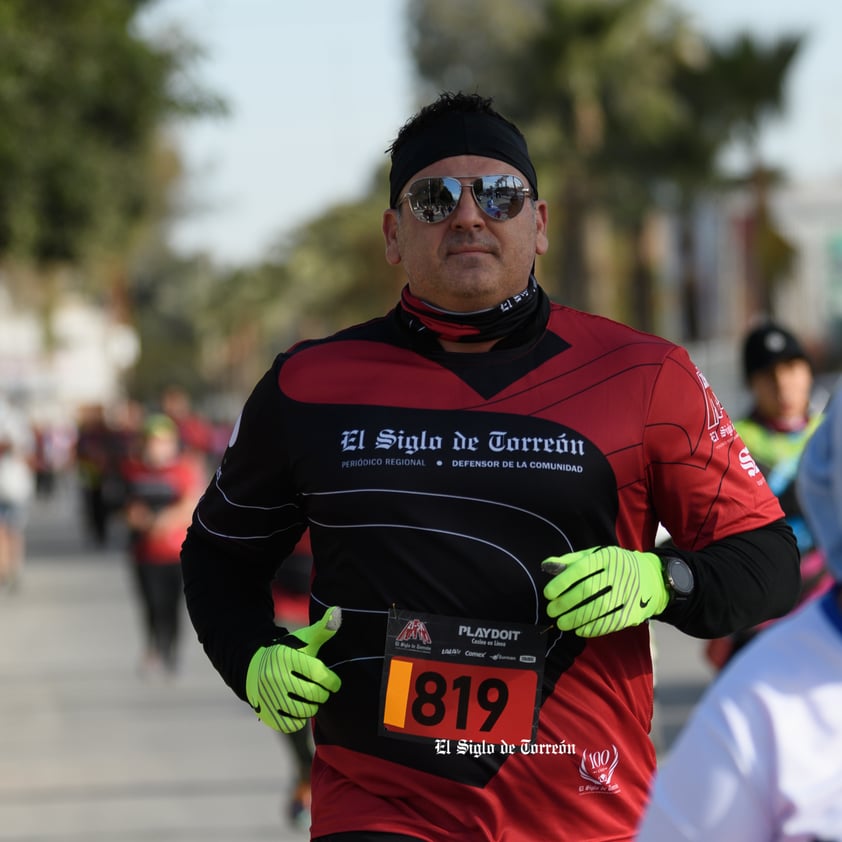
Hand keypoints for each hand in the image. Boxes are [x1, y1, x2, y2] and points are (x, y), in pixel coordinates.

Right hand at [246, 606, 341, 732]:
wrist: (254, 668)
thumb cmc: (287, 652)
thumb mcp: (304, 639)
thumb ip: (323, 628)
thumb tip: (338, 610)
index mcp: (286, 657)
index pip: (319, 674)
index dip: (332, 681)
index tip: (334, 683)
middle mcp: (274, 677)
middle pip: (313, 695)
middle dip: (323, 694)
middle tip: (322, 691)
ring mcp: (268, 697)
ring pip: (304, 711)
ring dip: (312, 707)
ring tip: (311, 698)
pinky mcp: (265, 714)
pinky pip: (292, 724)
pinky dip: (299, 719)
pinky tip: (298, 707)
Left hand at [542, 547, 667, 636]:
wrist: (654, 579)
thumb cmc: (616, 565)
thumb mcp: (596, 555)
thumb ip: (571, 561)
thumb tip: (546, 566)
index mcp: (607, 557)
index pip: (580, 569)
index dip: (561, 582)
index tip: (548, 593)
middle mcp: (619, 574)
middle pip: (587, 591)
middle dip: (565, 603)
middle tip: (551, 610)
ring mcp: (627, 594)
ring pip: (597, 609)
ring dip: (575, 619)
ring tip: (561, 623)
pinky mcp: (633, 612)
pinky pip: (609, 623)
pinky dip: (591, 628)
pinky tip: (579, 629)